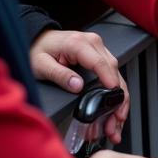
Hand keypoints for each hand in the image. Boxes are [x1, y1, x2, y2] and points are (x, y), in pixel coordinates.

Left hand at [30, 29, 128, 143]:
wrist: (38, 40)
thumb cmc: (37, 50)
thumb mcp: (41, 65)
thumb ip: (60, 75)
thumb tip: (77, 86)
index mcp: (79, 43)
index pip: (100, 63)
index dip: (109, 80)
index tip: (114, 94)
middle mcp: (93, 43)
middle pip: (113, 68)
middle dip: (119, 94)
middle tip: (117, 116)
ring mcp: (98, 47)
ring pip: (116, 71)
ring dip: (120, 94)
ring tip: (117, 117)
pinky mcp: (99, 54)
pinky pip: (111, 70)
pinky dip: (115, 88)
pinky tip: (115, 104)